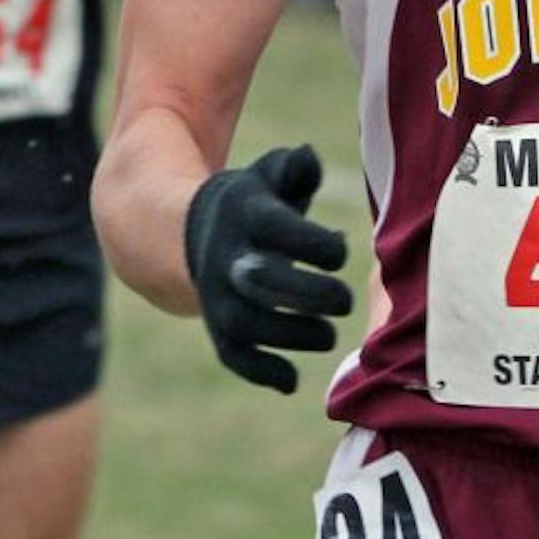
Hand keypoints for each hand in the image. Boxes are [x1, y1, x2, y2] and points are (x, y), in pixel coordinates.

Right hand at [183, 143, 351, 392]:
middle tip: (344, 300)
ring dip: (292, 336)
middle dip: (309, 294)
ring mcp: (216, 294)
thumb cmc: (256, 200)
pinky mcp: (215, 326)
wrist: (193, 231)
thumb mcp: (271, 174)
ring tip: (328, 335)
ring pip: (247, 323)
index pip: (278, 229)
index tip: (339, 250)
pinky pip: (232, 356)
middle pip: (262, 282)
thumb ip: (296, 167)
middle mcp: (226, 255)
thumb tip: (309, 158)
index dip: (314, 244)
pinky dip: (261, 372)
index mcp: (245, 213)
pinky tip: (292, 381)